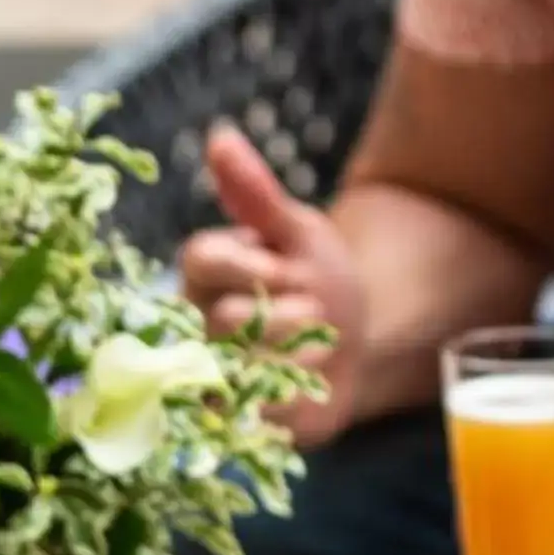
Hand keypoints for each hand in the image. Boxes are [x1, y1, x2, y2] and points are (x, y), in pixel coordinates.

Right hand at [180, 125, 368, 448]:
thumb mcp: (297, 230)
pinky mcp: (239, 418)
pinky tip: (314, 380)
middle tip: (315, 309)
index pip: (201, 258)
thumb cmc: (318, 276)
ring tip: (318, 343)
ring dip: (295, 354)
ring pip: (239, 368)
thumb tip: (219, 136)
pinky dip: (298, 395)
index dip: (253, 265)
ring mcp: (213, 373)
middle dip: (283, 313)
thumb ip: (256, 194)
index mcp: (203, 271)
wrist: (358, 341)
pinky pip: (259, 413)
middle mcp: (195, 323)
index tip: (288, 266)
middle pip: (222, 319)